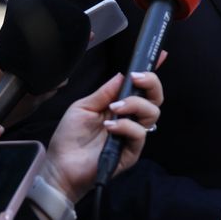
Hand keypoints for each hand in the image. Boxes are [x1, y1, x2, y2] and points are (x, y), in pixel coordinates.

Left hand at [41, 71, 162, 202]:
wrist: (60, 165)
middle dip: (150, 83)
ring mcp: (133, 136)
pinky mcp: (131, 152)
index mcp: (121, 106)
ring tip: (114, 108)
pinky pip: (140, 134)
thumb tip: (122, 74)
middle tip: (136, 79)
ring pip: (152, 113)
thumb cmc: (70, 137)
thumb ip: (105, 92)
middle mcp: (131, 119)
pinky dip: (126, 126)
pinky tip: (110, 127)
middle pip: (155, 98)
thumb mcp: (83, 106)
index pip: (142, 88)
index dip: (152, 72)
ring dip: (134, 105)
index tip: (160, 55)